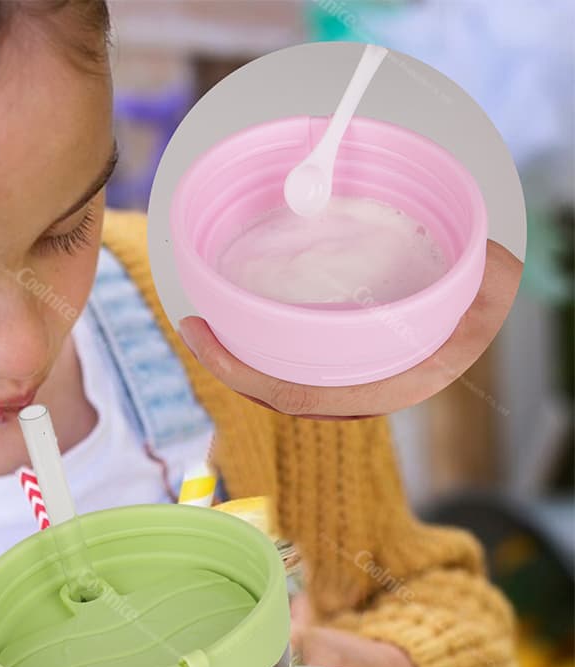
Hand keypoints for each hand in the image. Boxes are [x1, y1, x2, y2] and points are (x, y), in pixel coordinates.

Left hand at [178, 239, 521, 417]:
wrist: (484, 319)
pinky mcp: (339, 373)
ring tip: (204, 327)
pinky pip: (289, 372)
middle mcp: (359, 397)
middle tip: (191, 326)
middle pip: (274, 396)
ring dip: (237, 364)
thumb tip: (475, 257)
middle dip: (226, 367)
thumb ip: (481, 276)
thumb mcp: (489, 286)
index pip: (296, 395)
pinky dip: (257, 356)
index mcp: (386, 387)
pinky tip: (241, 328)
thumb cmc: (484, 300)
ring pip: (277, 388)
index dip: (240, 373)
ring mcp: (345, 388)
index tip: (203, 333)